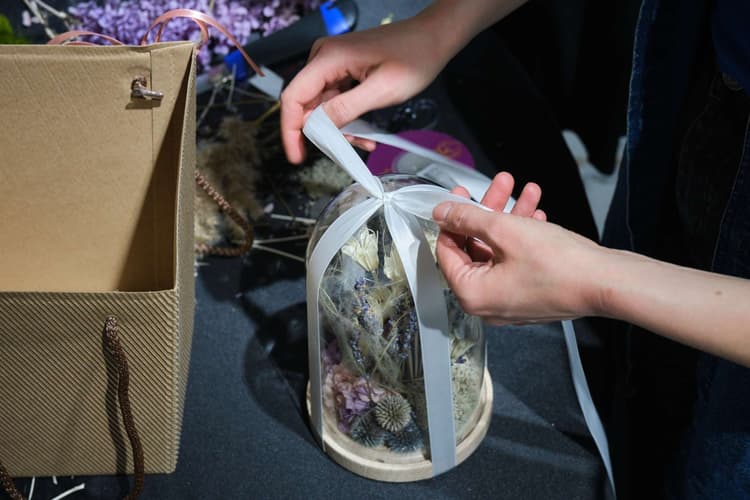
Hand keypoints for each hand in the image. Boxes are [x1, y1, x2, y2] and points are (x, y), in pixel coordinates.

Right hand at [280, 14, 453, 163]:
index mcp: (328, 58)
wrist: (432, 38)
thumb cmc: (414, 56)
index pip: (293, 98)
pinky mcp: (342, 69)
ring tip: (364, 141)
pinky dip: (346, 119)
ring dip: (338, 129)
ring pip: (322, 106)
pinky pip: (334, 100)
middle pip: (306, 104)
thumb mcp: (382, 90)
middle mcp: (324, 57)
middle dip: (323, 132)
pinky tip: (364, 132)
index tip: (296, 155)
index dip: (291, 130)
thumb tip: (317, 126)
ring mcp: (332, 63)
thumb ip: (346, 108)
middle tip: (346, 149)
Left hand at [434, 173, 601, 323]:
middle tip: (499, 186)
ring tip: (526, 190)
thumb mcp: (504, 230)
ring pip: (500, 251)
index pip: (446, 252)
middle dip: (490, 211)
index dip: (452, 220)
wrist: (607, 282)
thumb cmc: (559, 265)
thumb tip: (443, 212)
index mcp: (472, 294)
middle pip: (476, 248)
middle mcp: (488, 303)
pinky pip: (517, 261)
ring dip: (511, 218)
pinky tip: (537, 213)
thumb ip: (468, 218)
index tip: (458, 198)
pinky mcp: (531, 294)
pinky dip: (523, 236)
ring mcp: (510, 300)